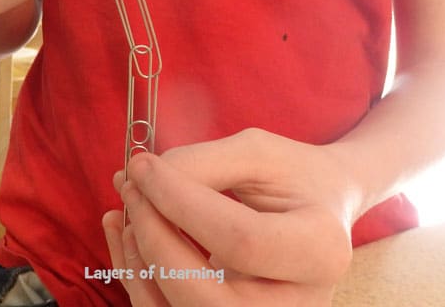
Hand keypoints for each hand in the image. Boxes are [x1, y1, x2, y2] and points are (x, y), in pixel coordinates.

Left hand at [102, 128, 358, 305]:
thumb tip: (143, 181)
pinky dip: (138, 278)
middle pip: (205, 296)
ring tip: (124, 211)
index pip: (238, 240)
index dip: (180, 203)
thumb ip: (203, 163)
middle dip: (154, 240)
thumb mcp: (259, 152)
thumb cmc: (293, 174)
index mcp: (320, 250)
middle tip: (130, 189)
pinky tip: (126, 233)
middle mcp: (298, 304)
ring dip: (138, 263)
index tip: (142, 166)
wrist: (320, 208)